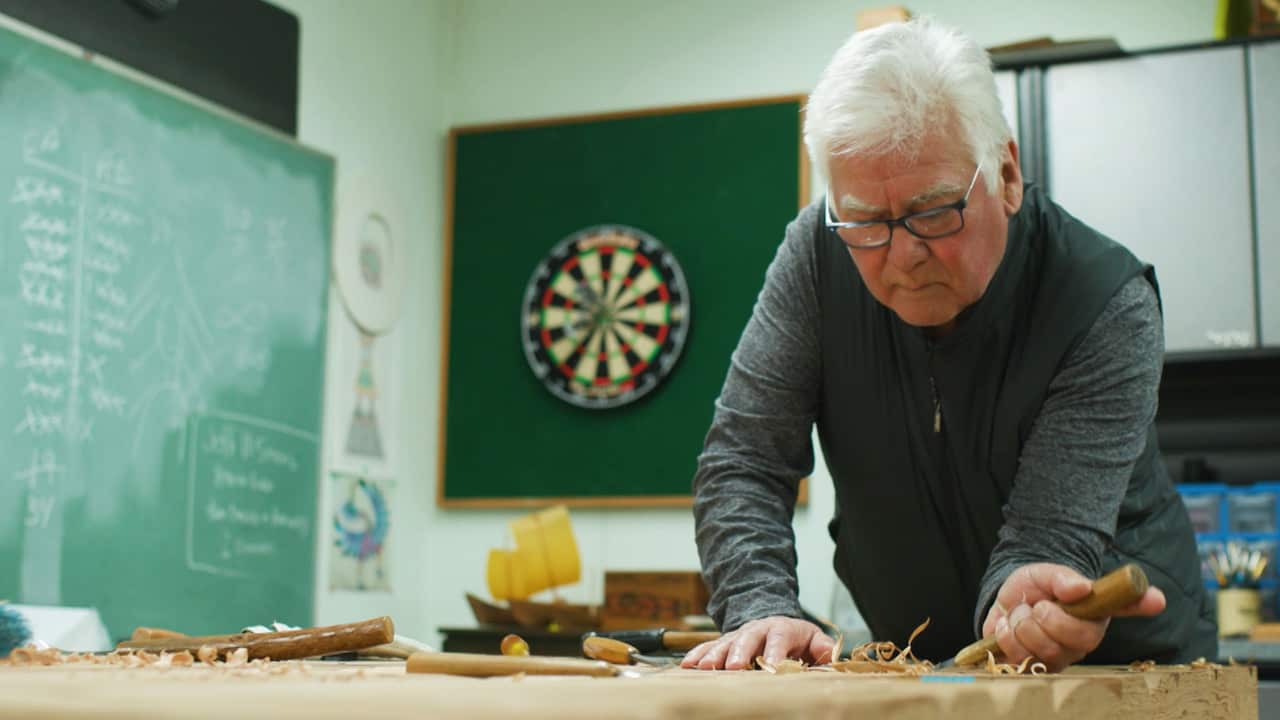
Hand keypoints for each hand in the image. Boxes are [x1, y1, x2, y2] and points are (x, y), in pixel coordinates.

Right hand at [680, 616, 835, 670]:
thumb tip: (828, 654)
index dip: (776, 652)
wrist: (775, 624)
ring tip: (706, 669)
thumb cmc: (797, 639)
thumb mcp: (814, 639)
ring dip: (715, 655)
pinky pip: (708, 647)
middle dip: (741, 653)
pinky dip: (697, 655)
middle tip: (735, 667)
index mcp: (782, 628)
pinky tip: (687, 666)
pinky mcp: (723, 643)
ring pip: (725, 643)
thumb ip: (822, 647)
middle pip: (748, 639)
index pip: (779, 638)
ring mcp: (738, 635)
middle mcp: (757, 629)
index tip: (773, 666)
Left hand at [980, 563, 1165, 671]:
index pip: (1126, 607)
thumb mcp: (1044, 575)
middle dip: (1048, 617)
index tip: (1156, 598)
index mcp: (1095, 611)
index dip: (1142, 603)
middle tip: (1038, 605)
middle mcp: (1086, 637)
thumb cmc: (1034, 590)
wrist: (1006, 604)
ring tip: (1022, 614)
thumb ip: (1061, 579)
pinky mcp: (1039, 668)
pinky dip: (1008, 636)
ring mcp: (1064, 656)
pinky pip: (1023, 657)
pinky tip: (1010, 627)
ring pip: (1046, 648)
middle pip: (1079, 638)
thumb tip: (1078, 588)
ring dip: (1023, 624)